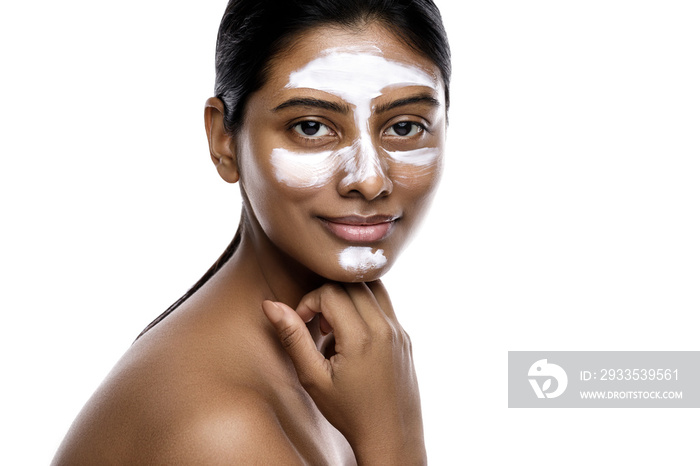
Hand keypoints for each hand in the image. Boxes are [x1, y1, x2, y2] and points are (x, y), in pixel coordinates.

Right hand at [262, 281, 425, 464]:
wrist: (391, 436)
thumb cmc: (349, 411)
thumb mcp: (313, 377)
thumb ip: (293, 337)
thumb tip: (271, 305)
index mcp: (362, 337)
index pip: (330, 291)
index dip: (309, 302)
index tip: (303, 324)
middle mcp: (385, 327)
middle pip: (350, 283)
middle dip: (327, 296)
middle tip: (320, 327)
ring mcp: (399, 330)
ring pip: (371, 287)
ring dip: (348, 296)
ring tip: (337, 327)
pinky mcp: (405, 335)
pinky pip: (384, 303)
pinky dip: (364, 306)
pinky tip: (353, 335)